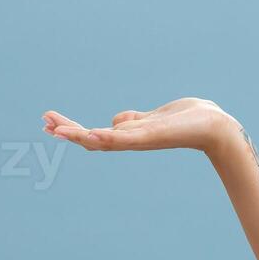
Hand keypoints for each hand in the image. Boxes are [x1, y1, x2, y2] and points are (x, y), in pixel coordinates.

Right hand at [42, 98, 239, 152]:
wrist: (214, 127)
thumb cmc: (188, 122)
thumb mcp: (153, 118)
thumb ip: (134, 120)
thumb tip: (115, 121)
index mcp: (130, 136)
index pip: (93, 134)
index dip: (71, 130)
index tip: (50, 122)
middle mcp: (131, 141)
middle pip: (91, 139)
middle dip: (67, 132)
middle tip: (44, 123)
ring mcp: (139, 141)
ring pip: (101, 141)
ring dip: (77, 136)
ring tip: (55, 130)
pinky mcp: (150, 137)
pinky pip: (123, 139)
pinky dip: (104, 138)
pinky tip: (88, 135)